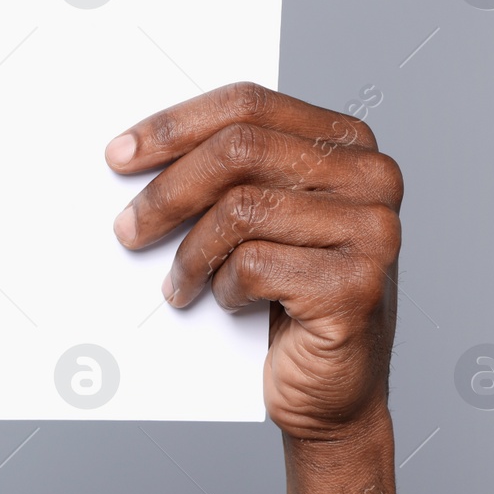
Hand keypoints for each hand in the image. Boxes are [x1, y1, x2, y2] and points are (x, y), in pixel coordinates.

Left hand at [104, 82, 402, 440]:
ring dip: (190, 253)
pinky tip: (227, 302)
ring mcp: (372, 230)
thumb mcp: (262, 219)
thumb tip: (136, 155)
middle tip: (128, 227)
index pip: (248, 103)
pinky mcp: (355, 285)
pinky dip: (224, 288)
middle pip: (239, 150)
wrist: (330, 390)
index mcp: (348, 142)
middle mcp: (371, 177)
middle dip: (168, 190)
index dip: (175, 125)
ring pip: (241, 209)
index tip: (121, 154)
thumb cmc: (289, 298)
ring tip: (176, 283)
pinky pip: (255, 265)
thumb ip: (229, 176)